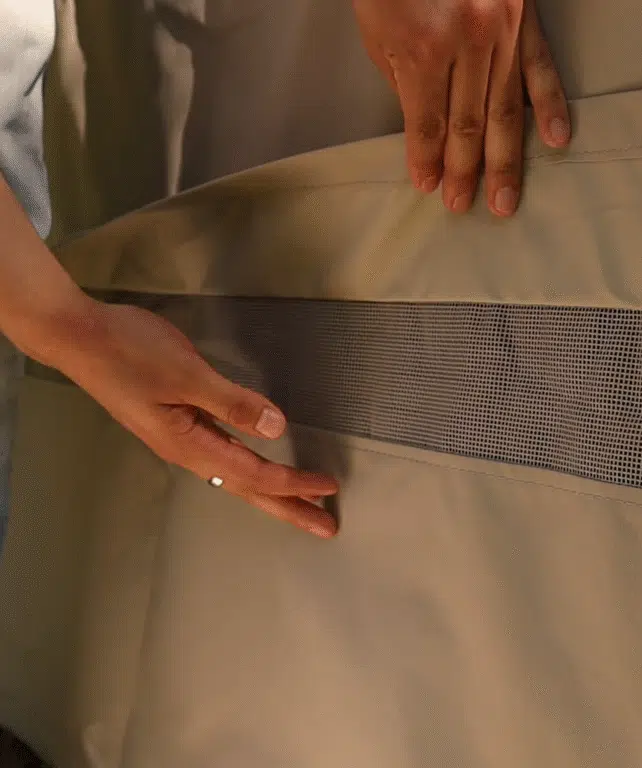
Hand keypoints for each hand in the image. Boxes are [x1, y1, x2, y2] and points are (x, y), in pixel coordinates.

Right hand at [48, 300, 338, 538]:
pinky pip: (224, 455)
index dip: (293, 482)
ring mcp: (179, 438)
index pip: (255, 473)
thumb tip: (277, 428)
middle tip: (325, 527)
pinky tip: (257, 466)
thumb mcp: (186, 374)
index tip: (329, 490)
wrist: (76, 336)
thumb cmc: (129, 351)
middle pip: (248, 487)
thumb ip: (232, 402)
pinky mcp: (175, 422)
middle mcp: (186, 450)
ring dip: (272, 489)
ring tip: (301, 502)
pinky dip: (249, 467)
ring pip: (237, 473)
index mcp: (189, 444)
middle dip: (288, 507)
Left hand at [353, 0, 570, 216]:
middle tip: (464, 205)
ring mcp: (503, 32)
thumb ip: (402, 78)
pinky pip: (541, 69)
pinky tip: (556, 140)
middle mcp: (468, 44)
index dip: (427, 159)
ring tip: (507, 199)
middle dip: (465, 171)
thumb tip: (423, 126)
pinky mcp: (527, 20)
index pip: (427, 122)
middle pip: (468, 125)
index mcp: (423, 47)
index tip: (427, 186)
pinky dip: (550, 106)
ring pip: (505, 109)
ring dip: (506, 159)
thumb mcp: (378, 27)